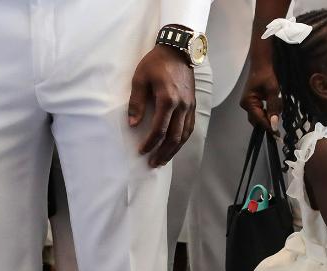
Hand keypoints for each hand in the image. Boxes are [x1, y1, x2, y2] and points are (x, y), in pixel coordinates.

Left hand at [128, 44, 196, 167]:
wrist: (178, 50)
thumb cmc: (156, 63)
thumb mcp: (140, 78)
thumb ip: (136, 102)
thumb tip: (133, 124)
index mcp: (168, 100)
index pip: (159, 129)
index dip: (150, 143)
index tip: (141, 151)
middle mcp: (181, 106)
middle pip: (174, 137)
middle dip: (163, 153)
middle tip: (153, 163)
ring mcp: (189, 106)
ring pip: (184, 135)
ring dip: (174, 150)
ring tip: (164, 160)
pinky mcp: (193, 105)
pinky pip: (189, 127)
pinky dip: (182, 140)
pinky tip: (175, 146)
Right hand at [241, 60, 281, 133]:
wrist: (262, 63)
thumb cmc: (267, 74)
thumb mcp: (273, 90)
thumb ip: (273, 108)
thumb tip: (274, 124)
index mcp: (248, 102)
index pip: (259, 119)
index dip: (268, 127)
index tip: (277, 136)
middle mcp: (246, 104)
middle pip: (257, 120)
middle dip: (268, 123)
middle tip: (279, 131)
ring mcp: (248, 103)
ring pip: (259, 116)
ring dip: (269, 117)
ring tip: (277, 111)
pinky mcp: (253, 101)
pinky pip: (260, 111)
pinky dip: (268, 112)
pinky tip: (275, 109)